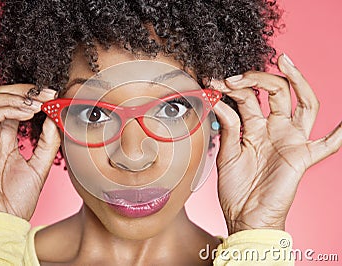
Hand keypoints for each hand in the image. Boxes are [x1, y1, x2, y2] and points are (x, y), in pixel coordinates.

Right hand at [0, 85, 59, 220]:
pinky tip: (27, 114)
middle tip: (47, 94)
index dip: (31, 97)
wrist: (3, 224)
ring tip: (37, 104)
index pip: (12, 106)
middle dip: (24, 91)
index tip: (53, 96)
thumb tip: (55, 117)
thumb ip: (48, 142)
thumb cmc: (17, 200)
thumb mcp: (40, 166)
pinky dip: (6, 109)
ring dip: (14, 97)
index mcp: (3, 139)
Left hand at [211, 54, 341, 234]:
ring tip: (285, 62)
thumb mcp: (226, 154)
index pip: (248, 97)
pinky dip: (339, 135)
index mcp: (254, 127)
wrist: (245, 217)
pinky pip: (327, 146)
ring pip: (302, 104)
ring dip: (297, 82)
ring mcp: (290, 140)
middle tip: (237, 76)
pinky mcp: (302, 157)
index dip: (232, 88)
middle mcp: (274, 129)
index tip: (214, 82)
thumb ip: (228, 128)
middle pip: (275, 92)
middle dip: (257, 78)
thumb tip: (219, 101)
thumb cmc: (235, 189)